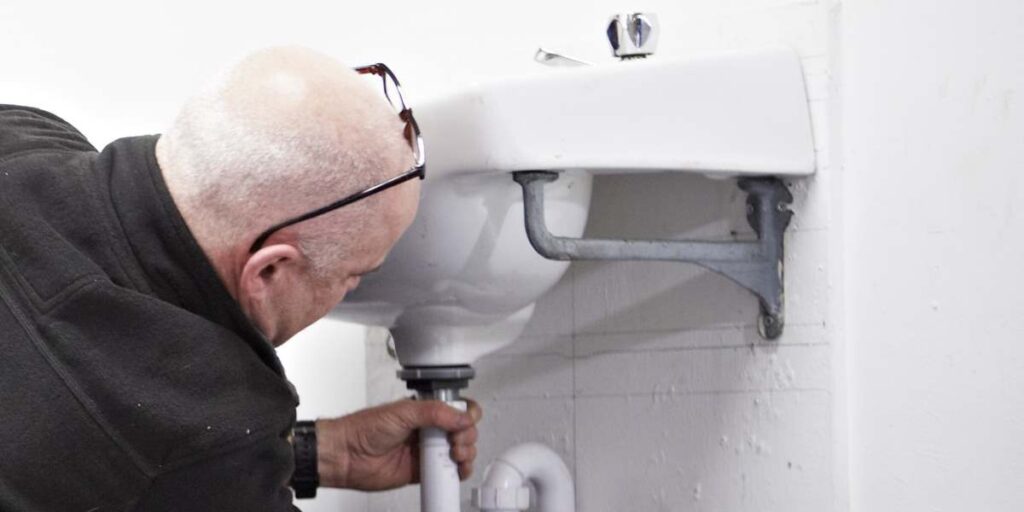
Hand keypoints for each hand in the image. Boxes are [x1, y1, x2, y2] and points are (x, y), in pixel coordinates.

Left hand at [316, 398, 481, 490]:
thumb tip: (462, 416)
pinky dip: (459, 472)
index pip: (457, 409)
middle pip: (464, 431)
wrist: (347, 455)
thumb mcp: (403, 412)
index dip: (467, 415)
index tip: (464, 423)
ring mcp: (427, 451)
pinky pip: (448, 472)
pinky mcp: (423, 472)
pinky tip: (457, 470)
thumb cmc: (365, 429)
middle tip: (455, 442)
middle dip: (467, 436)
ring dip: (467, 453)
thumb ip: (435, 413)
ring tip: (455, 455)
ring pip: (461, 451)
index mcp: (426, 410)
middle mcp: (429, 429)